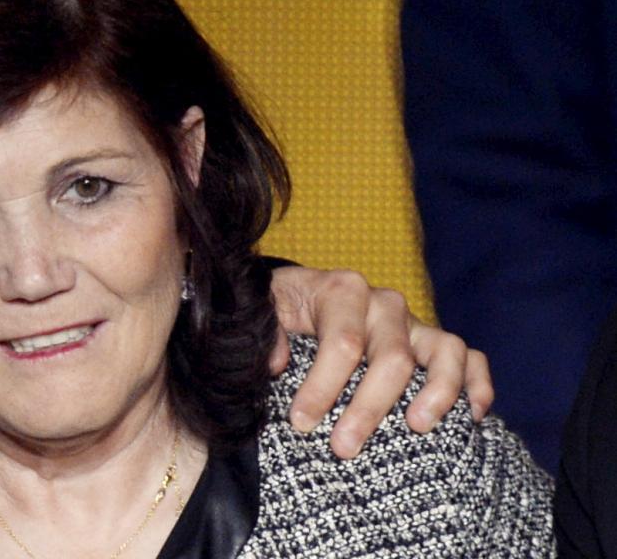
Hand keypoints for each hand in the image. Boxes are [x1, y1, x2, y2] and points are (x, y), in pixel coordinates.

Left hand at [269, 266, 493, 459]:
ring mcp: (414, 323)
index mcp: (341, 291)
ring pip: (445, 351)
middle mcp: (384, 303)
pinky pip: (470, 358)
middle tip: (343, 448)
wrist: (299, 296)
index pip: (342, 343)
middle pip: (391, 357)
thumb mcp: (264, 312)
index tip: (301, 423)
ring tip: (417, 427)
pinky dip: (476, 385)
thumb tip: (280, 363)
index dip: (323, 388)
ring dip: (437, 392)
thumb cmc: (282, 311)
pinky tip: (470, 418)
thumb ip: (266, 333)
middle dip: (367, 407)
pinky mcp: (434, 343)